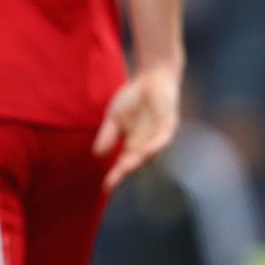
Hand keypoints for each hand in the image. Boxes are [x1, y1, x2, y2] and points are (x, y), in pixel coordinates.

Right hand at [93, 66, 181, 189]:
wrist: (151, 77)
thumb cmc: (133, 98)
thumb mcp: (114, 118)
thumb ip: (108, 135)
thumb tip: (97, 154)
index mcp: (133, 145)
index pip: (123, 164)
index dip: (115, 176)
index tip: (105, 188)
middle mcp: (147, 145)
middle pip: (135, 163)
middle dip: (124, 172)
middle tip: (112, 182)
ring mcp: (158, 136)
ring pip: (149, 155)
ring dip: (138, 162)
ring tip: (125, 169)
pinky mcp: (168, 125)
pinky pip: (162, 140)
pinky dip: (153, 147)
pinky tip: (144, 151)